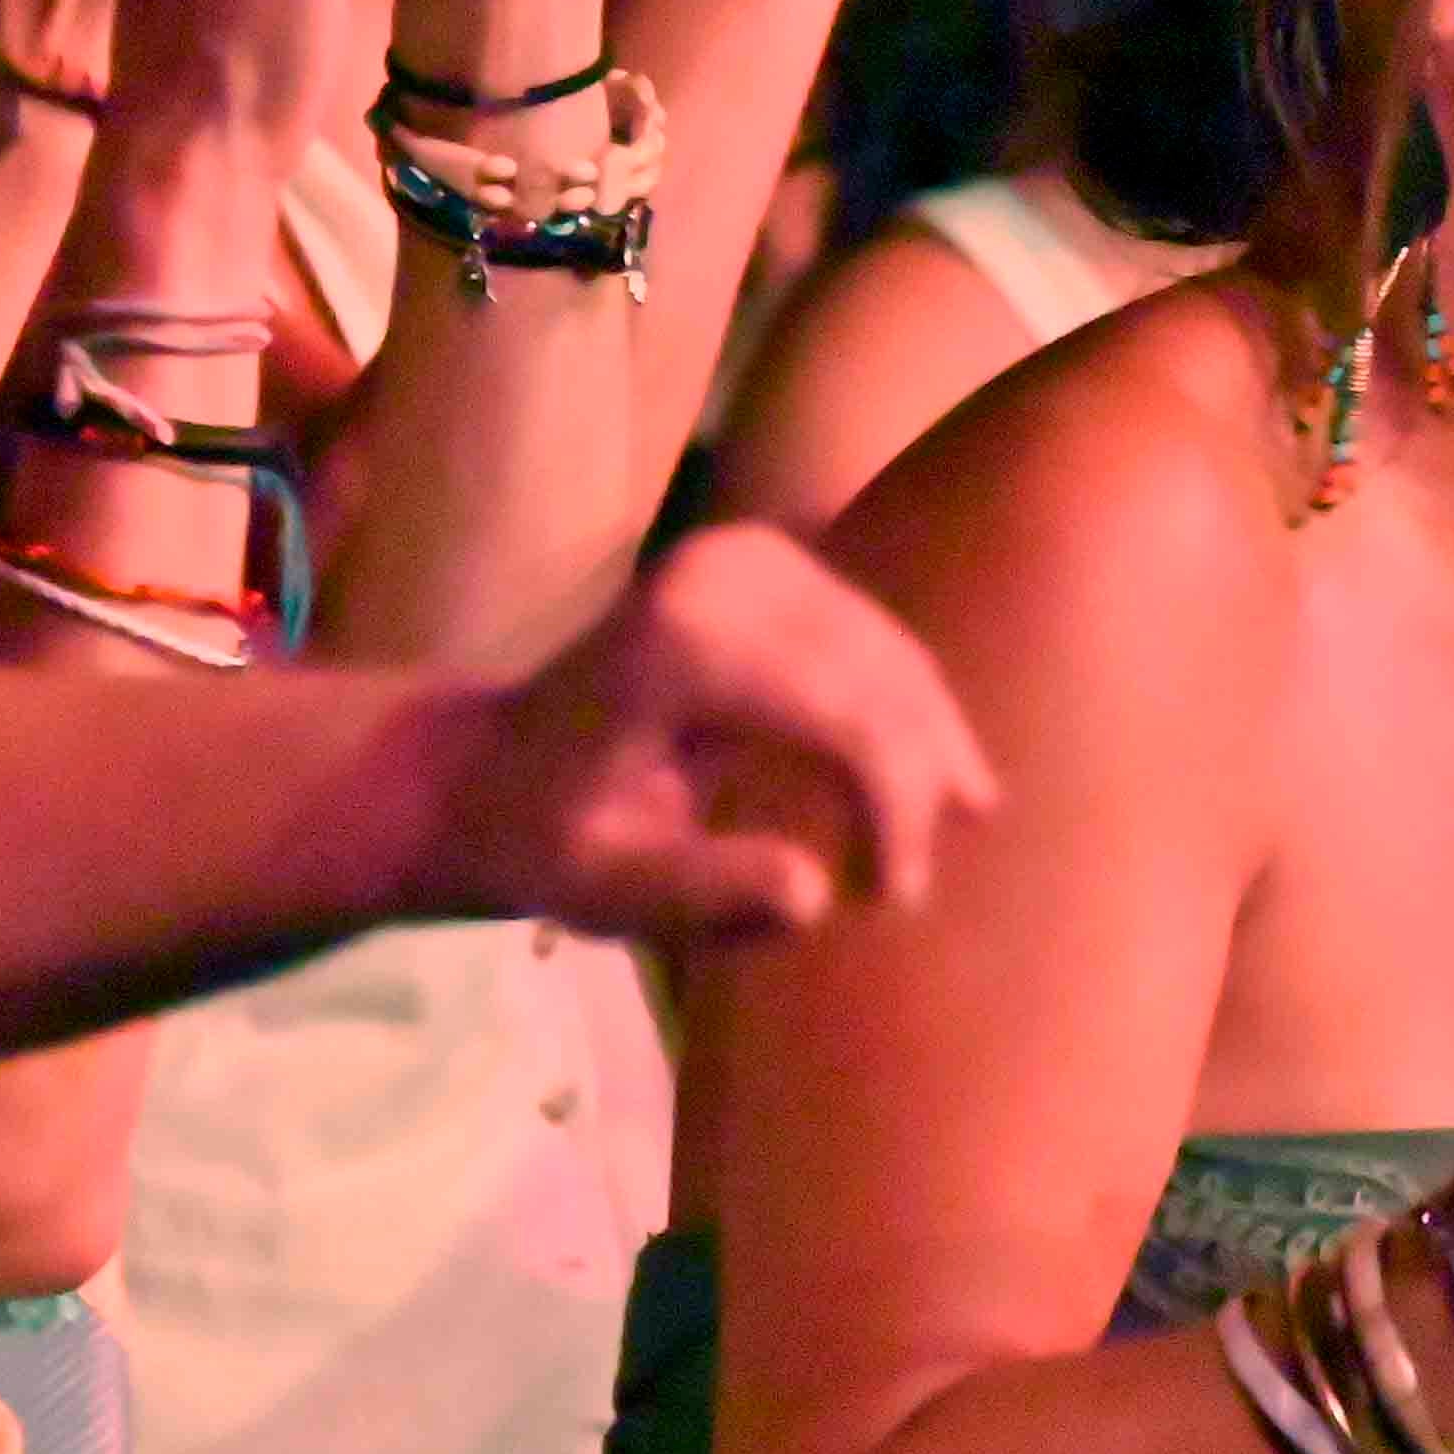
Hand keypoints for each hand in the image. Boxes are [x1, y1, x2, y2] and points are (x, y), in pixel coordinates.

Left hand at [418, 523, 1002, 942]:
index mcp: (688, 642)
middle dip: (924, 777)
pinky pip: (868, 635)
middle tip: (926, 881)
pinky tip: (932, 764)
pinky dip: (904, 702)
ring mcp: (749, 554)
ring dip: (932, 738)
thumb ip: (708, 893)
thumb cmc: (546, 839)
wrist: (490, 765)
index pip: (850, 722)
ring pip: (890, 653)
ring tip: (963, 819)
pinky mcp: (764, 556)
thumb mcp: (608, 890)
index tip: (896, 899)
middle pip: (882, 680)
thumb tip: (815, 892)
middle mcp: (727, 573)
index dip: (896, 812)